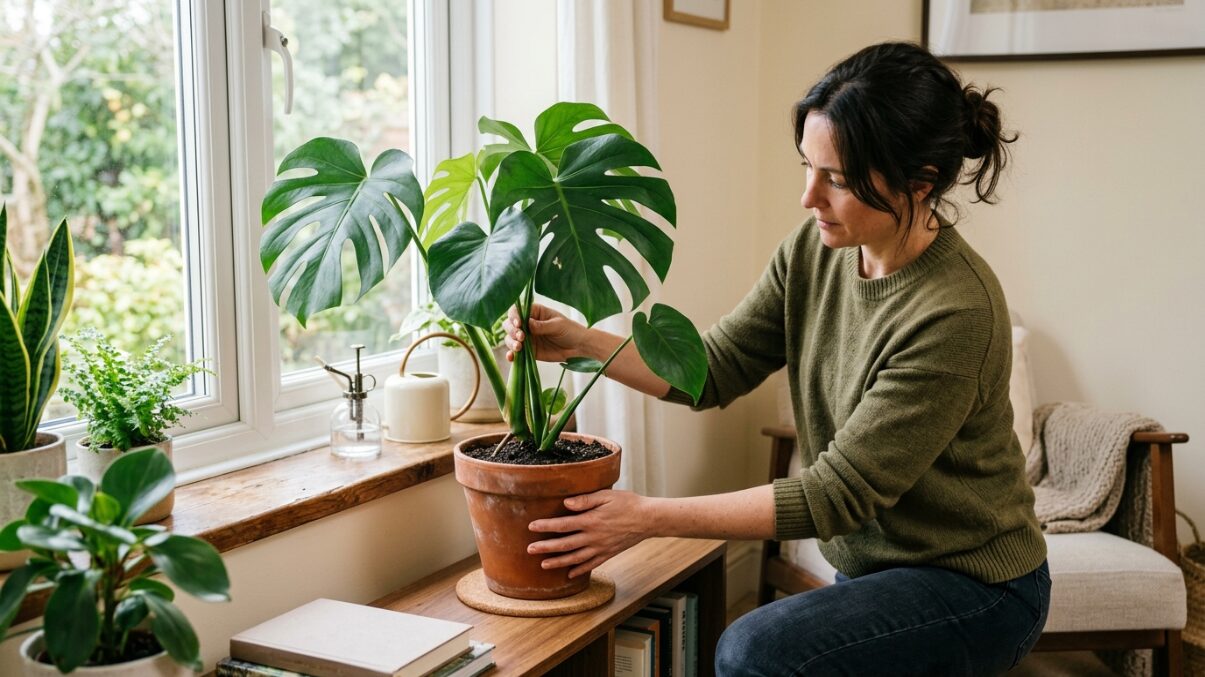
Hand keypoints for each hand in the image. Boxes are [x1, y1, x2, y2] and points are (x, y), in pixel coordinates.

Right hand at [504, 303, 589, 363]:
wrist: (578, 347)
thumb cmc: (570, 330)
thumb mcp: (557, 325)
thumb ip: (542, 325)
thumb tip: (527, 323)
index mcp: (535, 312)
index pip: (517, 311)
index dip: (514, 316)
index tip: (519, 324)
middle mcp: (527, 324)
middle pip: (510, 324)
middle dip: (512, 331)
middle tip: (521, 337)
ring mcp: (527, 338)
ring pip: (510, 338)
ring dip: (511, 342)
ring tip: (518, 347)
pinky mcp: (528, 350)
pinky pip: (516, 352)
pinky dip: (511, 354)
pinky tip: (511, 357)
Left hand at [528, 490, 650, 577]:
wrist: (648, 519)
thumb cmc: (627, 503)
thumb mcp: (606, 496)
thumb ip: (585, 500)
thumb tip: (566, 504)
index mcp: (591, 520)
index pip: (563, 524)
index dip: (546, 526)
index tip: (531, 527)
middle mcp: (593, 537)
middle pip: (565, 544)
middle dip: (545, 547)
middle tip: (529, 550)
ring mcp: (601, 548)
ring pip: (575, 558)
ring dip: (558, 562)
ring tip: (544, 565)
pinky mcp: (608, 554)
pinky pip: (591, 565)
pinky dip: (579, 570)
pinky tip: (570, 574)